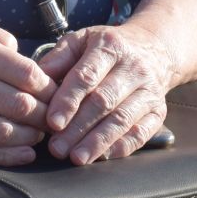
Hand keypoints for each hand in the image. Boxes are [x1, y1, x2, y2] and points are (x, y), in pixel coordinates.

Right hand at [0, 12, 57, 164]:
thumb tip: (27, 60)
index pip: (27, 74)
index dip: (48, 87)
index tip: (55, 91)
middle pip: (21, 105)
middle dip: (45, 114)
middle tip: (54, 116)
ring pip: (5, 132)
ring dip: (30, 136)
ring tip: (39, 133)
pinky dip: (7, 156)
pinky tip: (23, 154)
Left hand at [34, 23, 173, 164]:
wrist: (153, 48)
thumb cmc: (106, 48)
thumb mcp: (82, 40)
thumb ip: (59, 57)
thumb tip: (38, 78)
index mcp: (110, 47)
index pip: (87, 76)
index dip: (68, 101)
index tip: (52, 122)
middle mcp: (133, 68)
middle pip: (104, 102)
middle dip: (78, 128)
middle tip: (57, 148)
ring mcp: (149, 91)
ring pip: (122, 120)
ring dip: (98, 142)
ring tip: (76, 157)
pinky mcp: (158, 111)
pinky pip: (141, 133)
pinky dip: (121, 147)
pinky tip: (102, 157)